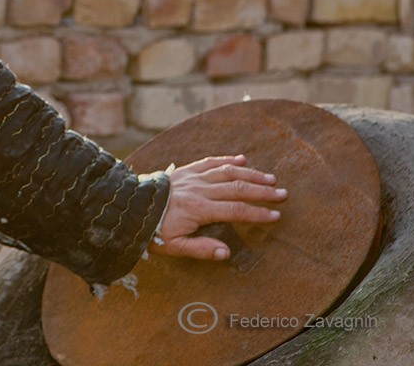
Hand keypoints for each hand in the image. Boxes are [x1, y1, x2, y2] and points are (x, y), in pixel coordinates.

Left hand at [149, 154, 286, 260]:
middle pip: (237, 188)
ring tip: (270, 178)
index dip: (257, 213)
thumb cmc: (153, 229)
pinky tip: (241, 159)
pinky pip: (209, 162)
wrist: (131, 207)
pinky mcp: (185, 170)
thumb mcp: (173, 246)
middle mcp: (199, 190)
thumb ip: (200, 249)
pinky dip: (226, 160)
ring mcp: (192, 177)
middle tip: (283, 194)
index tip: (275, 215)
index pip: (236, 211)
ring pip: (227, 172)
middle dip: (262, 191)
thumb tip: (226, 253)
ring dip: (250, 174)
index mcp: (199, 209)